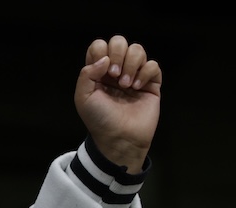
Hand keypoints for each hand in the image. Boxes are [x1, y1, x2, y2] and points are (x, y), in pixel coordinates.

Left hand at [74, 36, 160, 172]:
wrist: (119, 138)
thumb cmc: (99, 120)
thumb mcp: (83, 97)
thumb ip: (87, 73)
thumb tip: (105, 58)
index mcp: (98, 72)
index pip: (100, 46)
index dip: (101, 52)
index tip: (102, 72)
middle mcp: (116, 70)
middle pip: (120, 41)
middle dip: (118, 54)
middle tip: (114, 76)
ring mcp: (134, 75)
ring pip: (138, 50)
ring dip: (131, 65)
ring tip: (126, 86)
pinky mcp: (151, 84)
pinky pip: (153, 65)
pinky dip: (145, 73)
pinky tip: (137, 87)